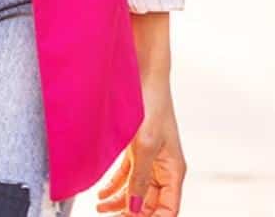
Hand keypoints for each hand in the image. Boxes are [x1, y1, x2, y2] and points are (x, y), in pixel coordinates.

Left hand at [96, 79, 184, 215]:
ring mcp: (149, 157)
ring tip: (100, 208)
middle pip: (150, 202)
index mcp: (174, 169)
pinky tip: (102, 194)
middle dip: (132, 213)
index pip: (168, 208)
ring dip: (120, 203)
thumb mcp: (145, 143)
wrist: (143, 71)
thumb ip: (140, 177)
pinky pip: (127, 175)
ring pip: (136, 190)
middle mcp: (164, 166)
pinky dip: (115, 186)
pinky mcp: (136, 148)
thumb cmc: (152, 102)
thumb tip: (134, 207)